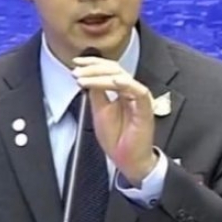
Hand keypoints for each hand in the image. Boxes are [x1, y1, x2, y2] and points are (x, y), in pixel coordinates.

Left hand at [71, 55, 156, 186]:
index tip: (75, 62)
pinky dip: (126, 84)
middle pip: (115, 69)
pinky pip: (138, 91)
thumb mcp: (99, 111)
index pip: (109, 69)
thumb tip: (86, 76)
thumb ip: (96, 93)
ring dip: (101, 76)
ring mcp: (139, 98)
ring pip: (122, 77)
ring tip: (83, 79)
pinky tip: (113, 81)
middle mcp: (131, 90)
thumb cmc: (117, 138)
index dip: (92, 63)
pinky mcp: (146, 108)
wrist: (128, 159)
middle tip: (76, 70)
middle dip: (93, 68)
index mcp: (121, 90)